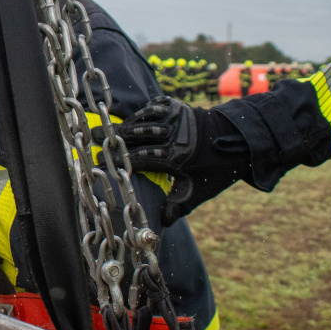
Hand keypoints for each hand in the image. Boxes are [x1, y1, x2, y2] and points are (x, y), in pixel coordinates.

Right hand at [95, 96, 230, 221]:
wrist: (238, 139)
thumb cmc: (216, 169)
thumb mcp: (199, 190)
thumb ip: (179, 205)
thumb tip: (162, 223)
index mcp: (176, 156)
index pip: (141, 158)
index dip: (120, 160)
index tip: (101, 162)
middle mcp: (174, 134)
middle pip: (137, 136)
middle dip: (114, 139)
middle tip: (92, 139)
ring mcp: (176, 117)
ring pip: (143, 120)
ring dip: (124, 125)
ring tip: (106, 129)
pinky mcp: (178, 106)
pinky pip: (154, 107)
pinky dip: (142, 113)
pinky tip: (131, 119)